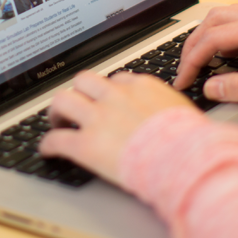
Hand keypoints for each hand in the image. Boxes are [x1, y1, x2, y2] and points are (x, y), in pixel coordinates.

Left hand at [39, 72, 192, 183]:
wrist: (182, 158)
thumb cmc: (189, 139)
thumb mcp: (181, 109)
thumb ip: (166, 104)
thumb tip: (168, 112)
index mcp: (140, 86)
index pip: (117, 79)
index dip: (109, 91)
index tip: (106, 100)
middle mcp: (115, 97)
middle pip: (84, 80)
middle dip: (78, 92)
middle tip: (75, 106)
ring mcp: (98, 119)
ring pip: (63, 100)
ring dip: (57, 111)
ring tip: (57, 122)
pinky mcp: (85, 144)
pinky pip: (57, 140)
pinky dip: (49, 144)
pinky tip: (48, 150)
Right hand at [174, 0, 237, 102]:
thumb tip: (212, 88)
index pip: (213, 38)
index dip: (192, 59)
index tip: (183, 79)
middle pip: (214, 19)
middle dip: (193, 43)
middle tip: (185, 68)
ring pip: (228, 13)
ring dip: (209, 34)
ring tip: (201, 59)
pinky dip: (227, 29)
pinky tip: (228, 49)